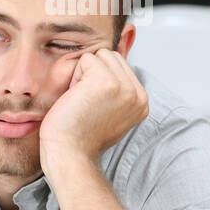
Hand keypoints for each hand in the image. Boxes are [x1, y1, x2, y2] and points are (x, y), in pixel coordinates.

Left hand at [38, 47, 147, 183]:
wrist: (69, 154)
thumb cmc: (78, 137)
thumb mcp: (108, 114)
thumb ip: (117, 94)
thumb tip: (111, 69)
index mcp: (141, 102)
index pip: (120, 66)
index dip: (98, 80)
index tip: (91, 106)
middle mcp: (138, 94)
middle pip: (111, 57)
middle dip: (91, 73)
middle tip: (83, 102)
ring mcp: (125, 87)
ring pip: (100, 55)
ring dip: (82, 74)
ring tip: (80, 100)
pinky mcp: (106, 82)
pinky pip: (86, 59)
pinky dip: (74, 76)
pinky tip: (74, 98)